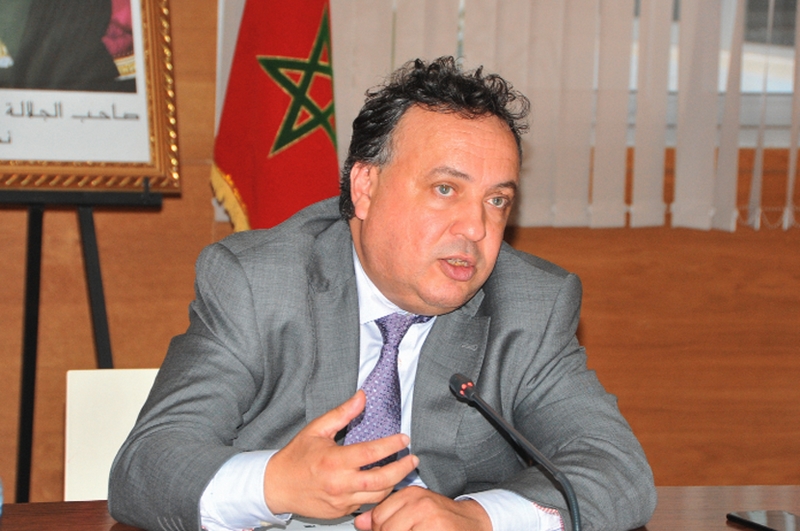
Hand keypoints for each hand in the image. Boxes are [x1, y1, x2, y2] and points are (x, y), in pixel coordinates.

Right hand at [263, 391, 418, 518]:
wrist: (276, 486)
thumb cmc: (295, 458)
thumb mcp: (317, 429)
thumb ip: (342, 413)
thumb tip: (361, 397)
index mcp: (334, 461)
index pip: (371, 453)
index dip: (391, 445)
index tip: (404, 439)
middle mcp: (339, 483)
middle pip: (381, 480)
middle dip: (402, 469)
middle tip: (412, 459)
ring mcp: (341, 501)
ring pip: (377, 496)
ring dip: (393, 484)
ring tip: (401, 471)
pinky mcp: (340, 512)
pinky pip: (366, 505)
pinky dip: (377, 495)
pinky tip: (383, 484)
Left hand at [354, 486, 491, 530]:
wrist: (474, 523)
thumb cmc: (443, 519)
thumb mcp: (414, 511)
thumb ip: (386, 515)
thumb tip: (360, 522)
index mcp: (412, 494)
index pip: (379, 515)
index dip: (380, 529)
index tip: (390, 530)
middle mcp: (420, 503)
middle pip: (385, 529)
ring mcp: (429, 520)